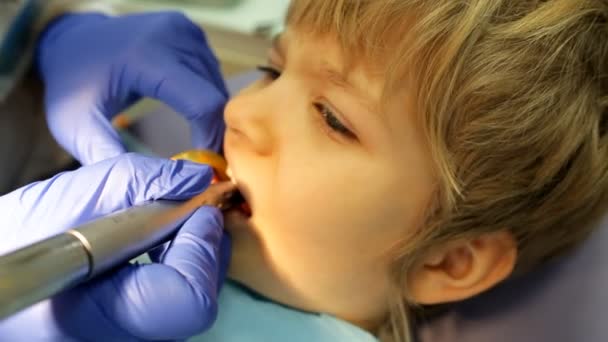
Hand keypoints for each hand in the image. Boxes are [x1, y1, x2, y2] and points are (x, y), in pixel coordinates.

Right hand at [0, 154, 231, 340]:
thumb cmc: (14, 239)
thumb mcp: (71, 196)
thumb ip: (138, 181)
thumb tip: (196, 179)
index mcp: (97, 315)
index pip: (189, 299)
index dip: (201, 248)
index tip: (198, 208)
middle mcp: (120, 336)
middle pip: (198, 296)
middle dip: (204, 241)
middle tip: (193, 203)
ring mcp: (130, 333)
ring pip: (193, 294)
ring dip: (194, 246)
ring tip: (175, 215)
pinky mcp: (136, 323)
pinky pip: (177, 294)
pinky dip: (180, 257)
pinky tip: (162, 235)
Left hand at [36, 12, 227, 164]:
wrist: (70, 40)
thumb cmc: (71, 84)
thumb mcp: (77, 126)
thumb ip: (111, 159)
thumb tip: (153, 190)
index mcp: (147, 57)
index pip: (203, 103)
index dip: (212, 139)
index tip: (204, 168)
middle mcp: (174, 37)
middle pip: (216, 97)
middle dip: (214, 134)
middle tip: (204, 164)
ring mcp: (185, 32)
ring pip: (219, 86)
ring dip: (213, 117)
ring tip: (200, 144)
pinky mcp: (191, 34)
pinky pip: (213, 75)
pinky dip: (209, 99)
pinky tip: (195, 117)